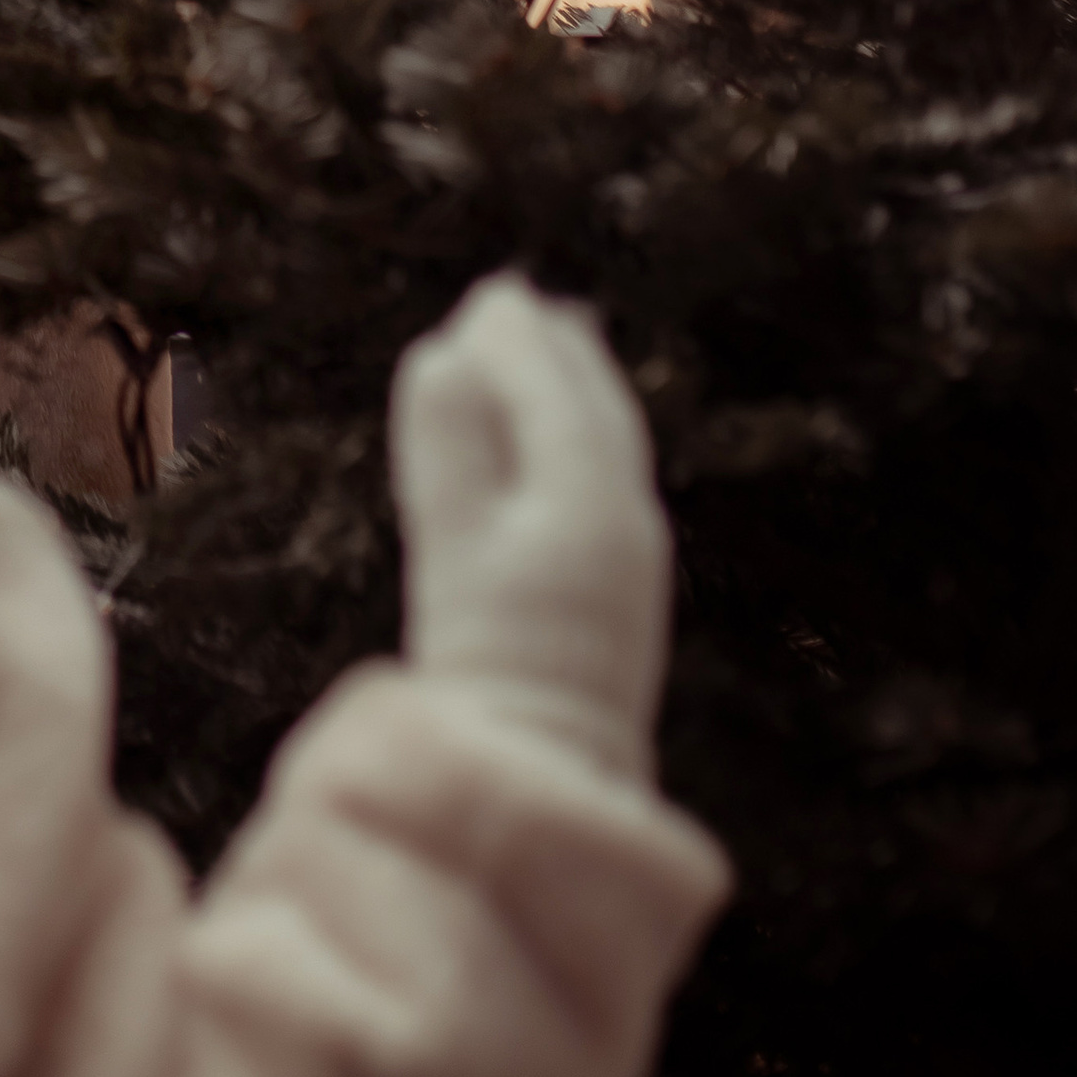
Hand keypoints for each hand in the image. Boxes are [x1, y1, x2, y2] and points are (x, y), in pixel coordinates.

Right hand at [390, 272, 673, 779]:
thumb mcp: (455, 550)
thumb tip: (444, 353)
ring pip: (609, 446)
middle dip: (554, 354)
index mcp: (585, 498)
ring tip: (547, 345)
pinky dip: (585, 437)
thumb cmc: (488, 664)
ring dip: (574, 389)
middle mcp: (623, 517)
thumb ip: (451, 450)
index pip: (554, 394)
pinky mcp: (623, 590)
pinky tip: (563, 440)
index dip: (517, 344)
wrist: (543, 779)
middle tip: (514, 304)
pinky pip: (610, 481)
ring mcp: (631, 557)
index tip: (487, 297)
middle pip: (593, 411)